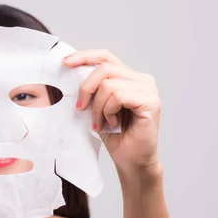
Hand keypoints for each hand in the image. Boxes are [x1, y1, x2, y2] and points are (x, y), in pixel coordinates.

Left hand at [63, 49, 160, 173]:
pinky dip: (108, 111)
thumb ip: (92, 89)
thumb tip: (70, 71)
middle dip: (86, 88)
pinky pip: (118, 96)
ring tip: (101, 122)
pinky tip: (112, 124)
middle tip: (81, 108)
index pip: (106, 56)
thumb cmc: (116, 136)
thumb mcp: (97, 107)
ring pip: (109, 84)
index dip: (85, 56)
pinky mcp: (151, 102)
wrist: (131, 161)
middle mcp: (142, 80)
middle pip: (105, 68)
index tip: (66, 62)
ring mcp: (149, 90)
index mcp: (130, 77)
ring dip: (97, 106)